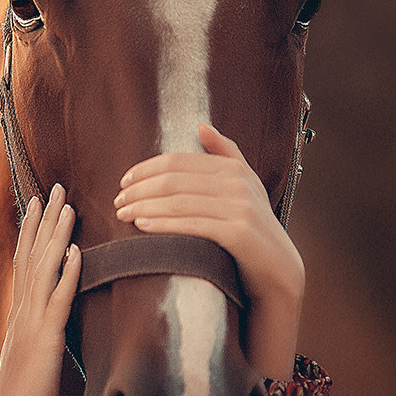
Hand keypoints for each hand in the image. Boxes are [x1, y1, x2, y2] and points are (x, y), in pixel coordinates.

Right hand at [0, 184, 80, 395]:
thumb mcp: (30, 361)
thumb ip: (37, 339)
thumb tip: (46, 330)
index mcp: (20, 315)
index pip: (26, 263)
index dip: (32, 231)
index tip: (38, 203)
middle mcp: (23, 312)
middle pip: (32, 255)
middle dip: (44, 221)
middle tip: (54, 188)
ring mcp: (32, 323)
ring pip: (44, 268)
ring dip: (56, 235)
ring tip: (67, 205)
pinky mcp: (45, 340)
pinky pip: (58, 300)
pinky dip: (67, 273)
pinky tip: (77, 251)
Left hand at [113, 123, 303, 380]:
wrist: (279, 271)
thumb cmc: (251, 229)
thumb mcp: (243, 187)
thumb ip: (225, 154)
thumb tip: (202, 125)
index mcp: (234, 167)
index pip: (177, 161)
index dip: (145, 169)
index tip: (123, 182)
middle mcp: (239, 182)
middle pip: (173, 179)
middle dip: (140, 189)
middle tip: (117, 202)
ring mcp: (240, 207)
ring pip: (178, 201)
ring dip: (144, 206)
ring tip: (123, 214)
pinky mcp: (239, 233)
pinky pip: (192, 225)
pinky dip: (163, 224)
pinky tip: (143, 227)